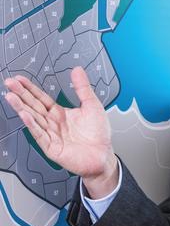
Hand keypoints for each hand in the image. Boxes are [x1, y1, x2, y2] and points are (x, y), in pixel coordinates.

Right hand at [3, 67, 117, 195]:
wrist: (103, 155)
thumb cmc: (98, 134)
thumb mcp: (92, 105)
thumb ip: (83, 88)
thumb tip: (78, 70)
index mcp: (60, 113)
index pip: (41, 98)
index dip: (30, 89)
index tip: (19, 79)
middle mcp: (53, 123)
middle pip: (33, 106)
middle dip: (21, 94)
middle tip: (9, 83)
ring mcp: (50, 134)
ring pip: (33, 118)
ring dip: (21, 107)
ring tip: (11, 97)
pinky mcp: (51, 147)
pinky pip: (40, 134)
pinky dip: (32, 124)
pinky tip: (24, 115)